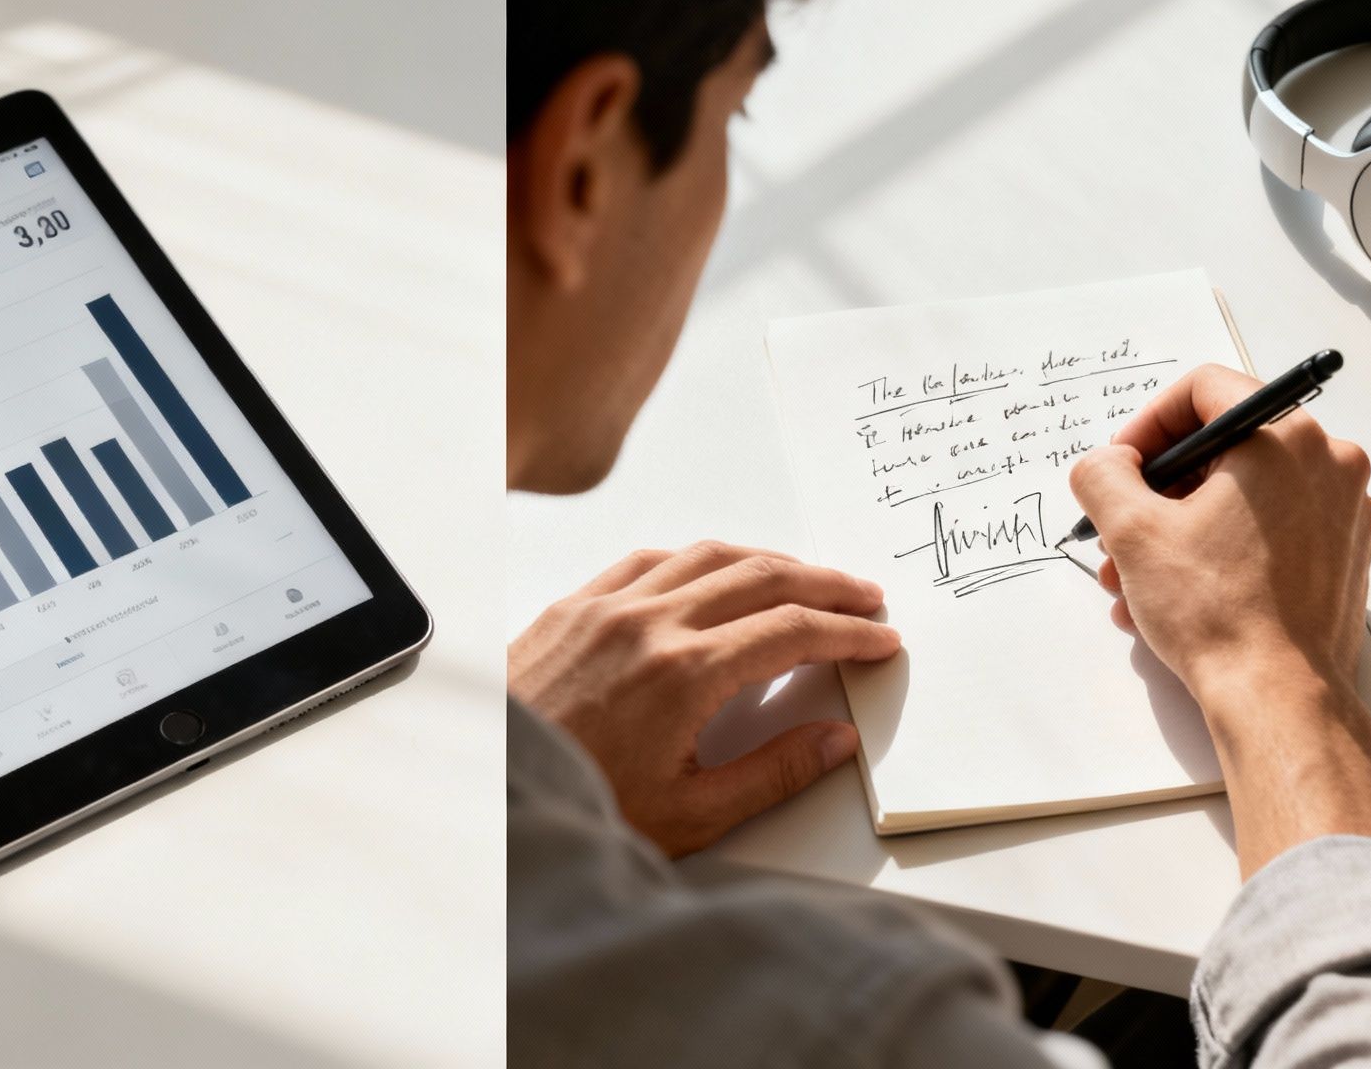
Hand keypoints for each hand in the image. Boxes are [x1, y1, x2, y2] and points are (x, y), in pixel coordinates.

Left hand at [509, 541, 899, 857]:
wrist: (490, 797)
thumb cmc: (581, 806)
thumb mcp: (691, 814)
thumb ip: (774, 772)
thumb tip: (836, 739)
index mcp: (685, 674)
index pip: (793, 632)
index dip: (848, 632)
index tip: (880, 638)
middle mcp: (648, 624)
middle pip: (762, 578)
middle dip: (825, 584)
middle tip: (864, 597)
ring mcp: (606, 607)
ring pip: (707, 555)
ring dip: (768, 560)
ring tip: (806, 577)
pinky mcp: (572, 606)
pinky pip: (648, 559)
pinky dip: (698, 558)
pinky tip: (717, 570)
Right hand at [1068, 364, 1370, 706]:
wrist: (1279, 697)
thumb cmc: (1216, 612)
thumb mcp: (1131, 532)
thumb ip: (1103, 475)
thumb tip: (1108, 463)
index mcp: (1284, 440)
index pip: (1205, 389)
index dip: (1148, 422)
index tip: (1121, 465)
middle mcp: (1328, 463)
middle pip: (1223, 446)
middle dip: (1158, 490)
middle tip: (1118, 530)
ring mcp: (1344, 510)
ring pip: (1242, 492)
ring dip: (1179, 525)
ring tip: (1134, 577)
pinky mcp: (1345, 553)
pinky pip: (1269, 527)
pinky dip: (1220, 546)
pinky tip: (1175, 593)